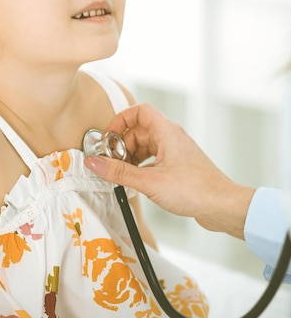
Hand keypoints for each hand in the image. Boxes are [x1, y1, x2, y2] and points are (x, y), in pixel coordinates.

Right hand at [84, 103, 254, 238]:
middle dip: (122, 145)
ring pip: (145, 145)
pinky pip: (152, 158)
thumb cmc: (195, 190)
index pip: (138, 111)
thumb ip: (119, 172)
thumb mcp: (149, 182)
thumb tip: (95, 163)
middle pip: (138, 130)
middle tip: (111, 162)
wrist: (221, 206)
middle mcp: (171, 137)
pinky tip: (136, 182)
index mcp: (166, 131)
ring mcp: (174, 151)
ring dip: (130, 157)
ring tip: (122, 175)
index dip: (120, 120)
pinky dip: (140, 166)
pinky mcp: (177, 165)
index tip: (108, 138)